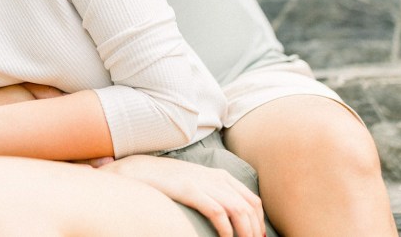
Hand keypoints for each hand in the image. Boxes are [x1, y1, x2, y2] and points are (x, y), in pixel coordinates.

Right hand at [99, 155, 264, 236]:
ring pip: (239, 210)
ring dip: (245, 232)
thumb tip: (230, 217)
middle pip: (249, 207)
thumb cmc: (168, 181)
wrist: (140, 169)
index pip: (252, 200)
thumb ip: (214, 193)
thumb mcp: (197, 183)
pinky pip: (217, 212)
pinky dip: (226, 229)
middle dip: (255, 230)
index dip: (259, 222)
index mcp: (221, 176)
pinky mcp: (190, 190)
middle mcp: (216, 178)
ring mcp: (203, 183)